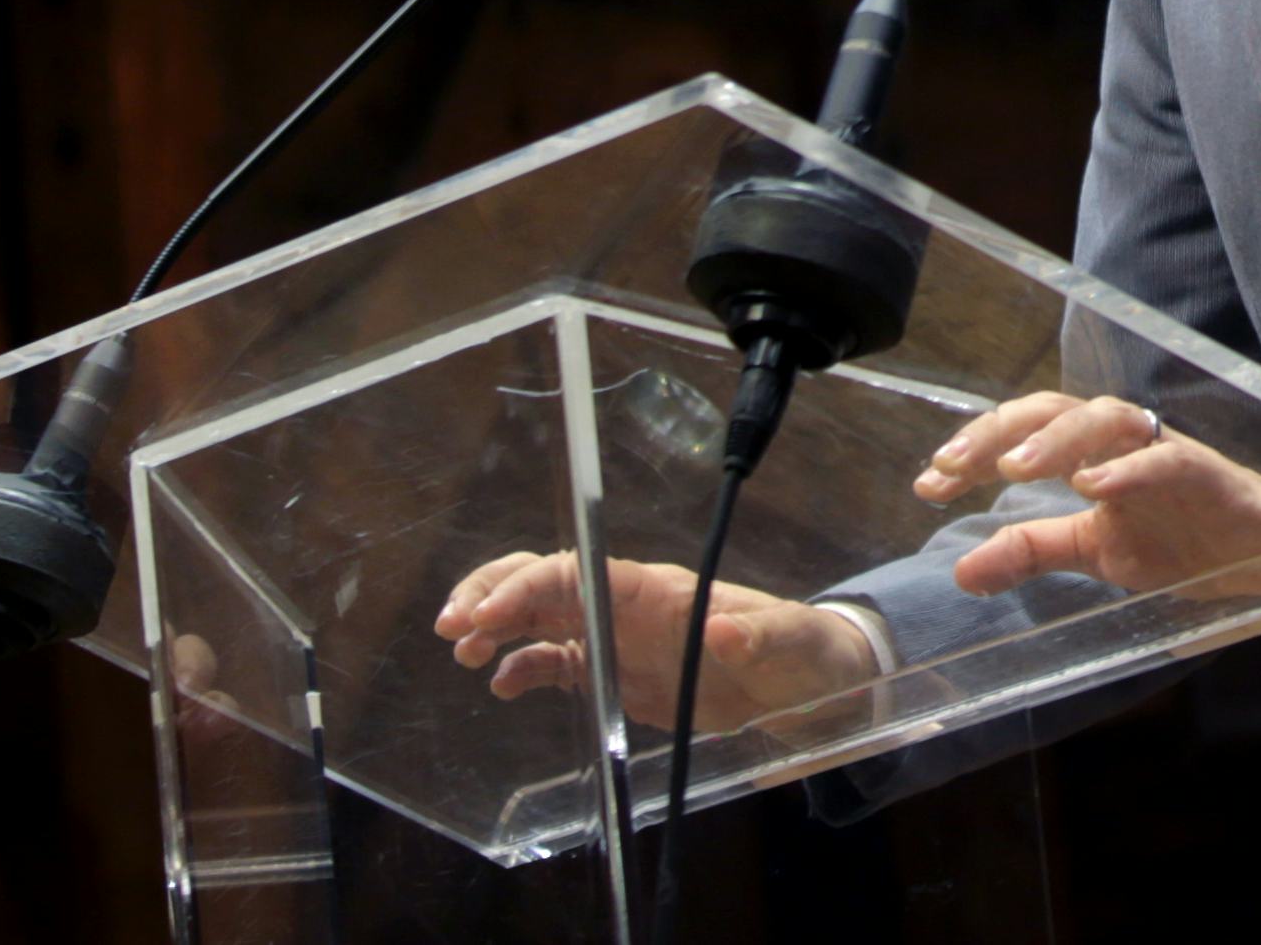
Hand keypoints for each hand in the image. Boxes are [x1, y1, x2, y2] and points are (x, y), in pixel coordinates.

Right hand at [432, 549, 881, 735]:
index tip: (486, 615)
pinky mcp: (620, 673)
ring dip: (496, 628)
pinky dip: (524, 670)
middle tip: (450, 627)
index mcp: (657, 590)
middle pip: (543, 582)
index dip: (525, 588)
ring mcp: (619, 637)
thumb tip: (723, 635)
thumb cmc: (800, 652)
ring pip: (540, 617)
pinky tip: (503, 686)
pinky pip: (559, 663)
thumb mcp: (789, 645)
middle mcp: (627, 605)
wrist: (810, 682)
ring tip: (463, 654)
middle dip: (491, 595)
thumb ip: (759, 638)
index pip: (575, 574)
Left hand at [914, 392, 1260, 600]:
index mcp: (1089, 455)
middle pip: (1053, 410)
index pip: (1021, 436)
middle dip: (999, 432)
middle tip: (953, 467)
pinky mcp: (1205, 472)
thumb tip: (960, 573)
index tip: (928, 484)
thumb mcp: (1096, 553)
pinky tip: (1094, 485)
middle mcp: (1119, 442)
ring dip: (1056, 440)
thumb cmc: (1181, 540)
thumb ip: (1031, 553)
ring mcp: (1161, 451)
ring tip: (1014, 468)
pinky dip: (1127, 468)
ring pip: (1104, 417)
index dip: (973, 451)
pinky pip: (1164, 459)